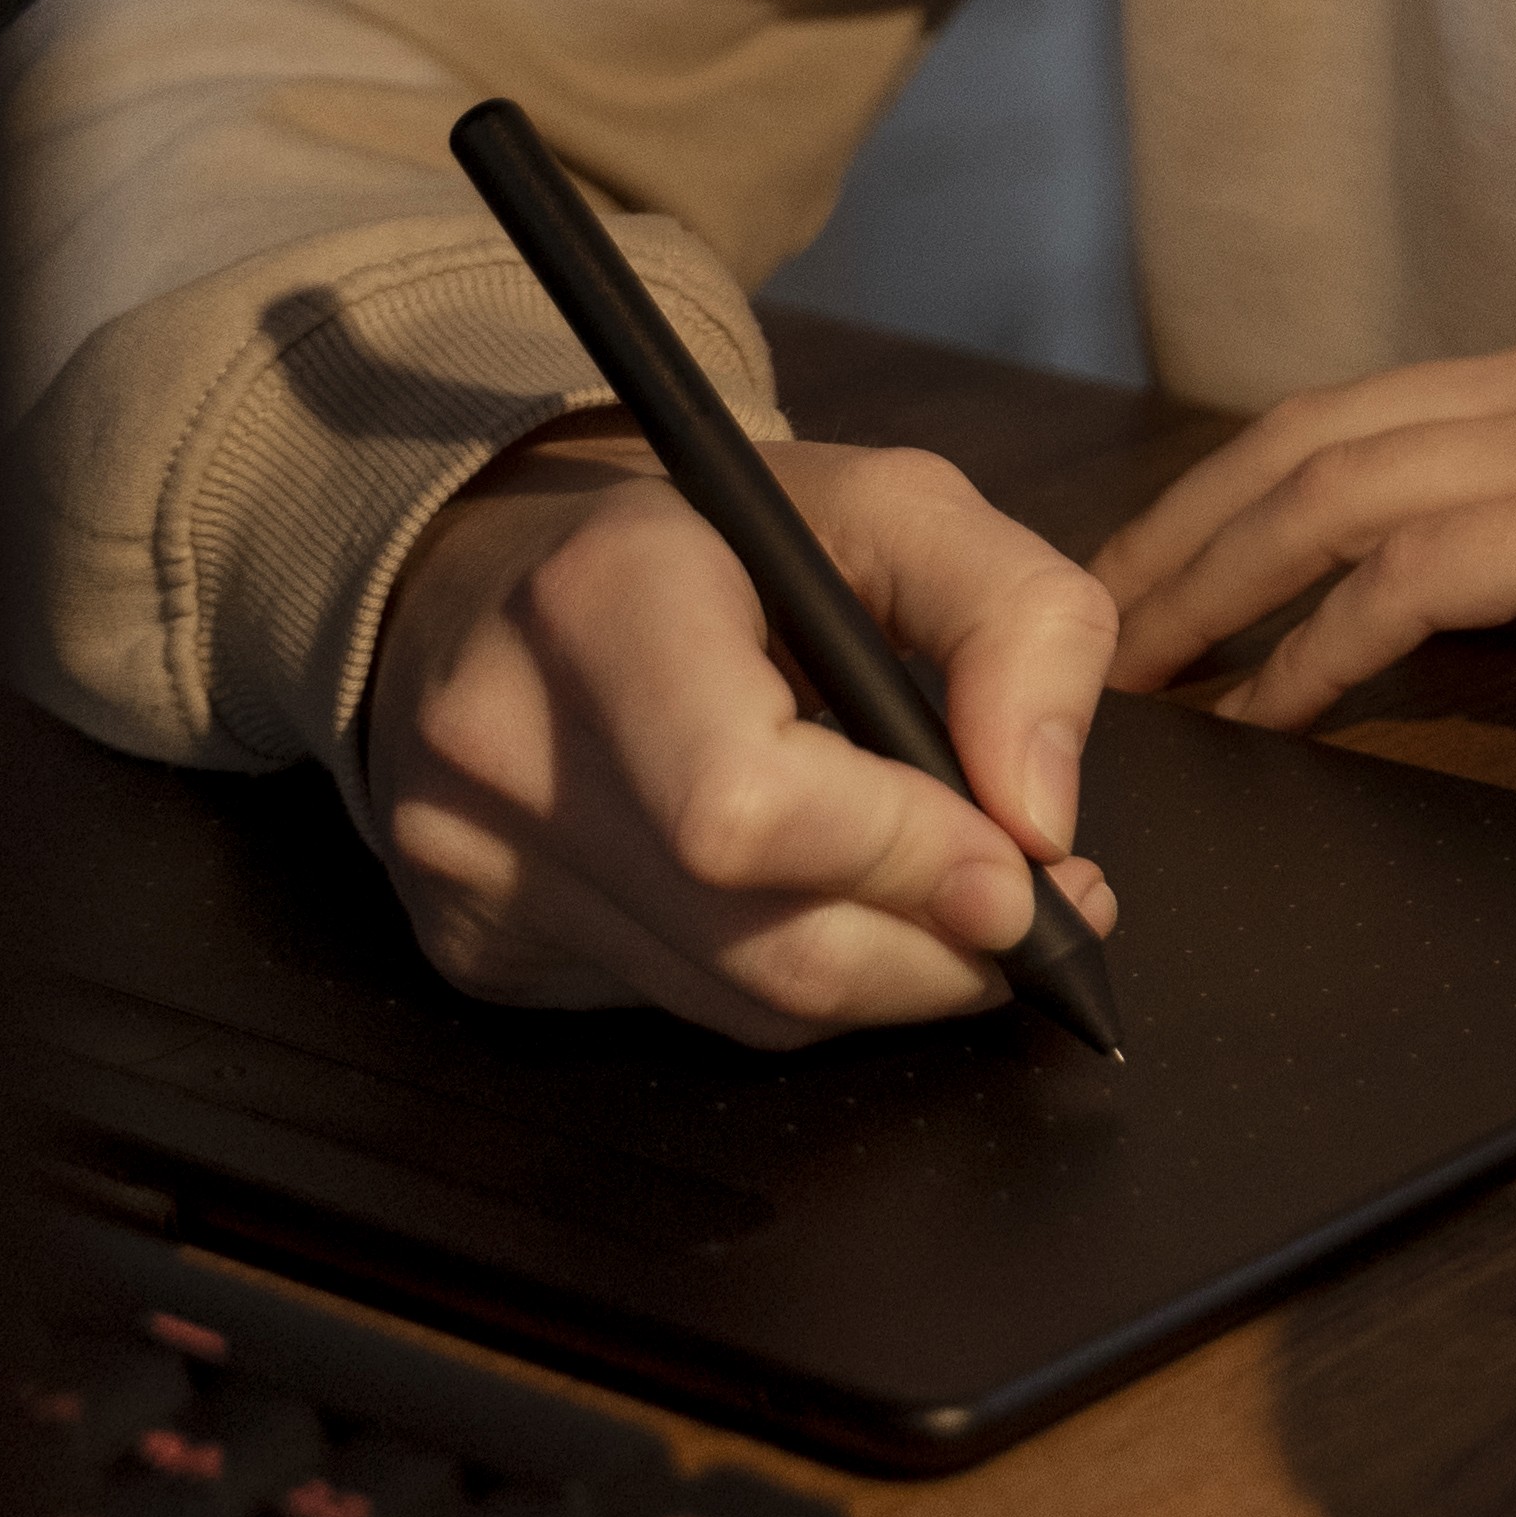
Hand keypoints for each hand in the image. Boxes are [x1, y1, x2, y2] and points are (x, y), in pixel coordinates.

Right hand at [367, 422, 1120, 1048]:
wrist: (492, 569)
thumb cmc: (715, 536)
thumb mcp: (892, 505)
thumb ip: (1015, 619)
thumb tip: (1043, 818)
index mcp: (603, 600)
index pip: (750, 807)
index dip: (911, 858)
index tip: (1033, 868)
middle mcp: (506, 745)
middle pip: (765, 944)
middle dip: (941, 949)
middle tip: (1041, 911)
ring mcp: (473, 863)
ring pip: (739, 1007)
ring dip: (887, 980)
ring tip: (960, 905)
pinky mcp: (474, 945)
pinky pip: (682, 1011)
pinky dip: (789, 979)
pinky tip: (827, 905)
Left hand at [1096, 313, 1515, 729]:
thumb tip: (1396, 647)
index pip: (1360, 415)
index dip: (1233, 494)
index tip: (1154, 574)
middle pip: (1313, 436)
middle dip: (1184, 532)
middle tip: (1095, 630)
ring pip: (1334, 489)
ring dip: (1216, 585)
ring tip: (1141, 672)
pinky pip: (1409, 573)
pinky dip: (1317, 642)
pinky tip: (1268, 709)